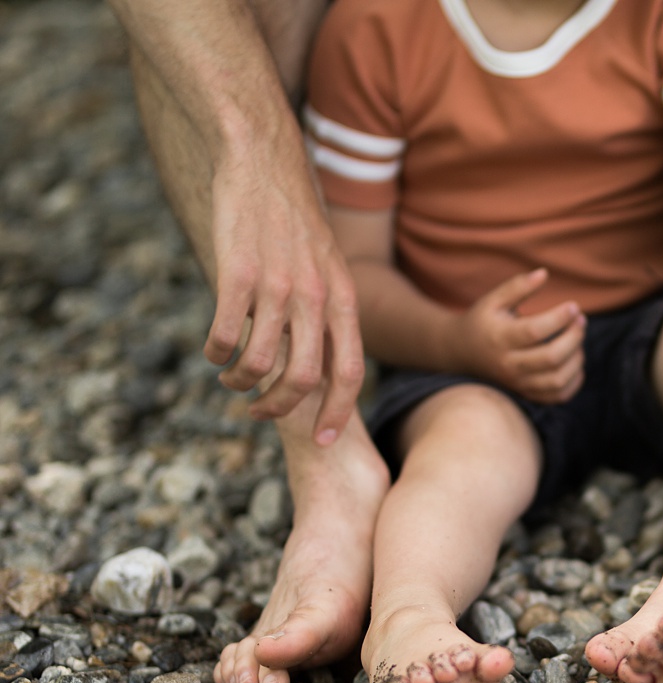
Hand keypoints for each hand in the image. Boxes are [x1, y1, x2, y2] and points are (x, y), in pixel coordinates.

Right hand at [204, 154, 364, 444]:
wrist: (263, 162)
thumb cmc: (294, 221)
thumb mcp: (329, 267)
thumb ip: (329, 313)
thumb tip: (320, 364)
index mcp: (344, 298)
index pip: (350, 372)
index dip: (337, 413)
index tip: (321, 438)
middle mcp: (316, 296)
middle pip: (303, 379)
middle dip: (279, 408)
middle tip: (258, 412)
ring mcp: (277, 285)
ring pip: (260, 363)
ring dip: (241, 383)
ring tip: (231, 379)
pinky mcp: (238, 272)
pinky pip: (224, 334)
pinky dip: (215, 353)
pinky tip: (212, 350)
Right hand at [453, 268, 585, 404]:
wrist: (462, 353)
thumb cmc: (483, 321)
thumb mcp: (494, 300)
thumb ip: (518, 286)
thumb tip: (544, 273)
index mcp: (500, 338)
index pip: (535, 331)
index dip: (560, 318)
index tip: (573, 306)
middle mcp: (509, 365)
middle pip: (551, 358)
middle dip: (574, 337)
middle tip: (581, 320)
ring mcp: (518, 383)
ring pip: (557, 379)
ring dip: (577, 358)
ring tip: (578, 339)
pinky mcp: (527, 394)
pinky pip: (558, 396)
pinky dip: (574, 381)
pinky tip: (575, 361)